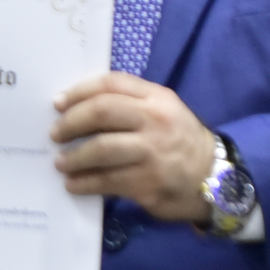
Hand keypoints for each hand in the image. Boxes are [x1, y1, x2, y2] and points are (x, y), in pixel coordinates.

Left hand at [52, 71, 216, 221]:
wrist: (215, 177)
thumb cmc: (178, 140)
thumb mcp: (163, 110)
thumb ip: (130, 103)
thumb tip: (78, 107)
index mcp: (156, 98)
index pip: (111, 84)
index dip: (79, 92)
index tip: (58, 103)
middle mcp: (155, 121)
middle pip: (102, 112)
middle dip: (71, 123)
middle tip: (55, 134)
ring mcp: (152, 153)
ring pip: (101, 149)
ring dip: (74, 157)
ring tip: (61, 163)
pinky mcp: (148, 183)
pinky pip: (107, 181)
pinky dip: (85, 183)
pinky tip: (74, 184)